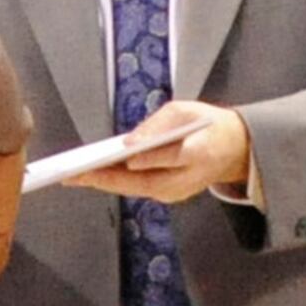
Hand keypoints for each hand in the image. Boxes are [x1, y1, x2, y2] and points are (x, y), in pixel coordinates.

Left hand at [72, 100, 251, 206]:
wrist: (231, 150)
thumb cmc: (205, 124)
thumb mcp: (186, 109)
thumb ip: (159, 123)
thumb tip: (130, 140)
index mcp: (198, 153)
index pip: (170, 158)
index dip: (147, 158)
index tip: (125, 155)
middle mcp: (186, 179)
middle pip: (143, 182)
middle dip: (107, 179)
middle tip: (76, 175)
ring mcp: (177, 192)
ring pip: (135, 190)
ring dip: (104, 183)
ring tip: (74, 176)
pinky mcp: (168, 196)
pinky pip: (137, 189)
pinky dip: (114, 183)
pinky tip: (92, 175)